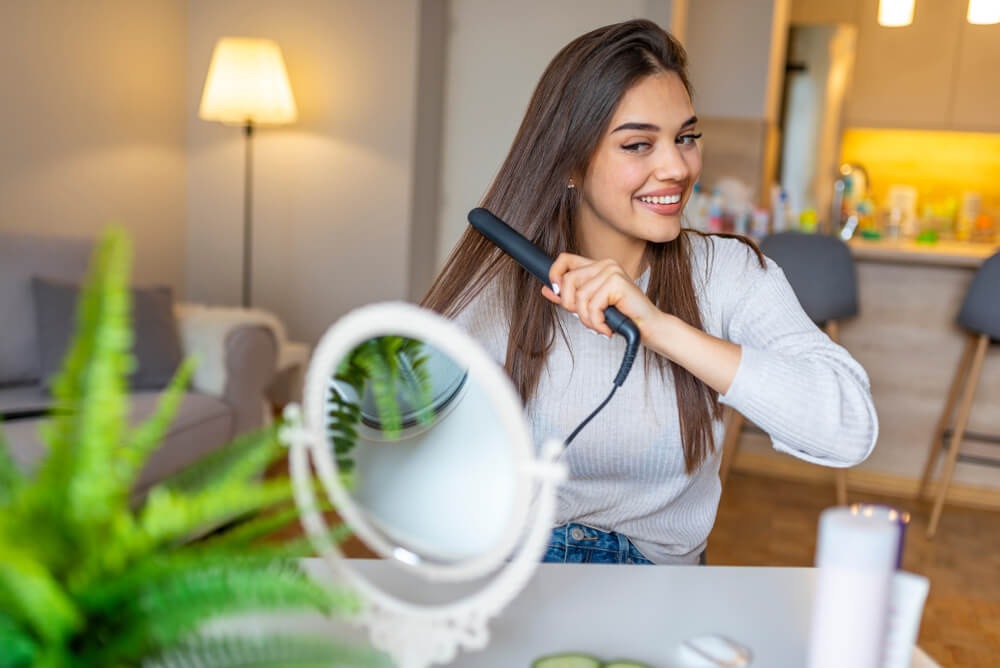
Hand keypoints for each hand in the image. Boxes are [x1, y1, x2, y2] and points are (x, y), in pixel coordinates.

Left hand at [541, 253, 659, 337]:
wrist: (648, 329)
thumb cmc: (624, 318)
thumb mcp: (591, 306)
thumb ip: (570, 296)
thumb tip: (547, 289)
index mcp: (598, 266)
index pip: (565, 259)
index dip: (554, 274)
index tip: (555, 293)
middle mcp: (605, 264)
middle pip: (567, 280)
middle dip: (571, 306)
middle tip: (588, 318)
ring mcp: (611, 271)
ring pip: (579, 297)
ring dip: (587, 319)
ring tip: (600, 325)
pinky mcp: (616, 282)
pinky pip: (592, 306)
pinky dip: (596, 322)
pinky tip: (607, 328)